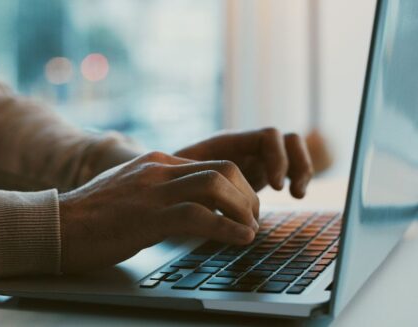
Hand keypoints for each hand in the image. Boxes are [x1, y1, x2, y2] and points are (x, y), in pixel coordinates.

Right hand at [59, 151, 259, 272]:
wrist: (56, 225)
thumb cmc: (92, 215)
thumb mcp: (130, 190)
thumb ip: (158, 189)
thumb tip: (187, 203)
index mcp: (156, 162)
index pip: (212, 163)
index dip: (237, 186)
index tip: (244, 208)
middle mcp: (158, 170)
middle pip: (223, 169)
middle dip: (247, 194)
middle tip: (252, 219)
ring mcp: (153, 191)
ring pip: (216, 186)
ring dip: (243, 209)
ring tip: (250, 230)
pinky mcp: (148, 217)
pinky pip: (200, 216)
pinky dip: (227, 228)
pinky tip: (240, 239)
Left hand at [174, 128, 313, 197]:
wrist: (164, 180)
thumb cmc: (168, 178)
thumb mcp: (180, 178)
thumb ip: (196, 180)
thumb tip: (206, 195)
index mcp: (228, 142)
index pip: (268, 136)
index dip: (277, 158)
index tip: (276, 186)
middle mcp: (245, 146)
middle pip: (287, 139)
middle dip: (296, 163)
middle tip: (289, 192)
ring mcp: (253, 157)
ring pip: (292, 150)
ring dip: (302, 169)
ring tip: (297, 195)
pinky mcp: (258, 172)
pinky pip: (288, 166)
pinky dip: (296, 178)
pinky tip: (293, 196)